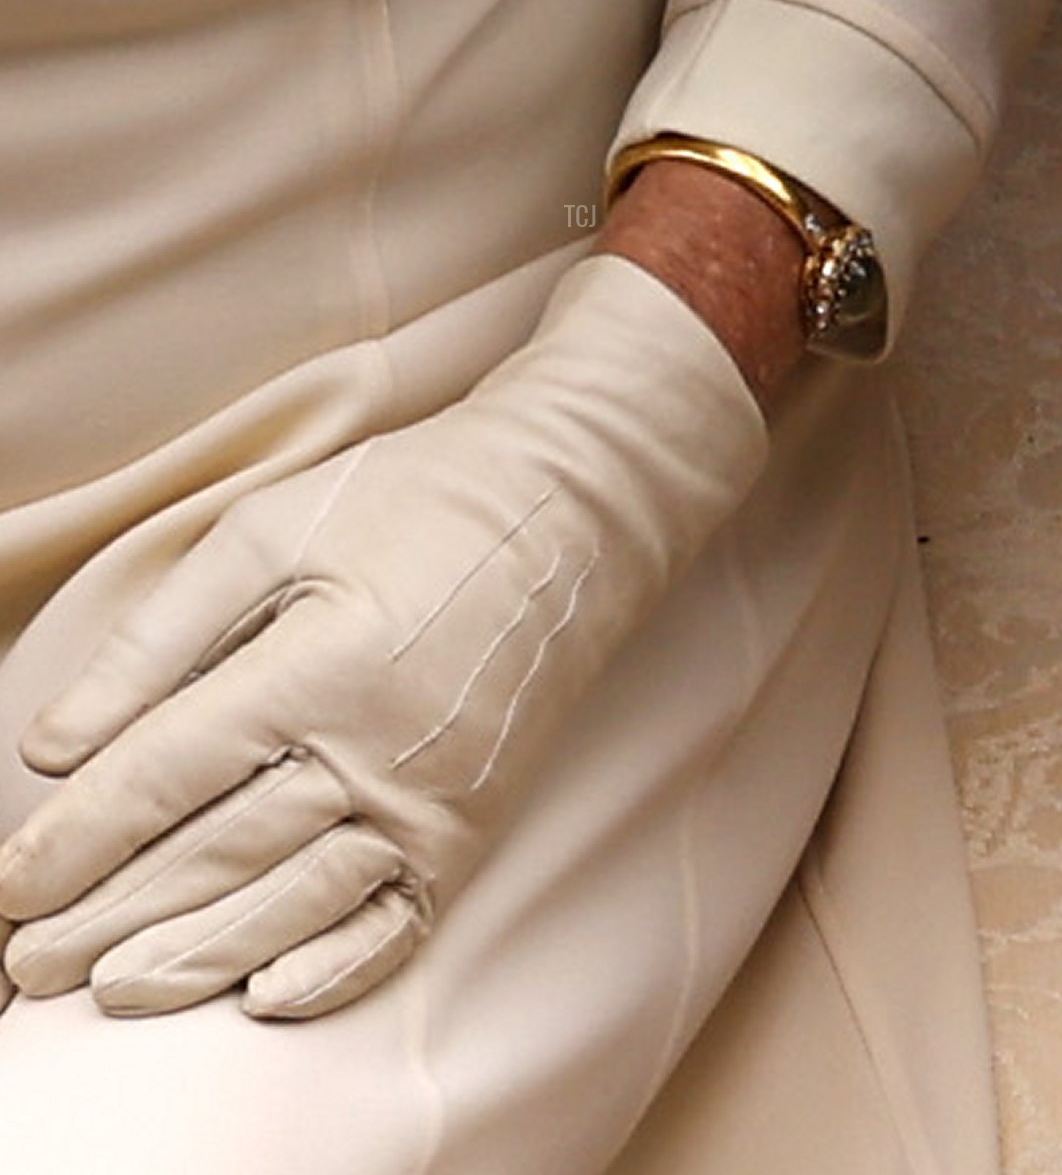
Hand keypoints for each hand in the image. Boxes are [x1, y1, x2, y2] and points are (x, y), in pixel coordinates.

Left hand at [0, 256, 765, 1019]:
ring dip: (194, 959)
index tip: (9, 885)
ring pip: (296, 905)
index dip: (77, 840)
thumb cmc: (413, 502)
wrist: (567, 512)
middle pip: (219, 856)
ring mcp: (438, 800)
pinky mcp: (477, 823)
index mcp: (318, 667)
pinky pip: (399, 921)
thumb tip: (60, 749)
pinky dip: (330, 970)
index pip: (166, 776)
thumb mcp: (270, 531)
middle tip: (28, 968)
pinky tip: (263, 998)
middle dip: (110, 916)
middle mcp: (380, 753)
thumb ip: (160, 639)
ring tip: (110, 993)